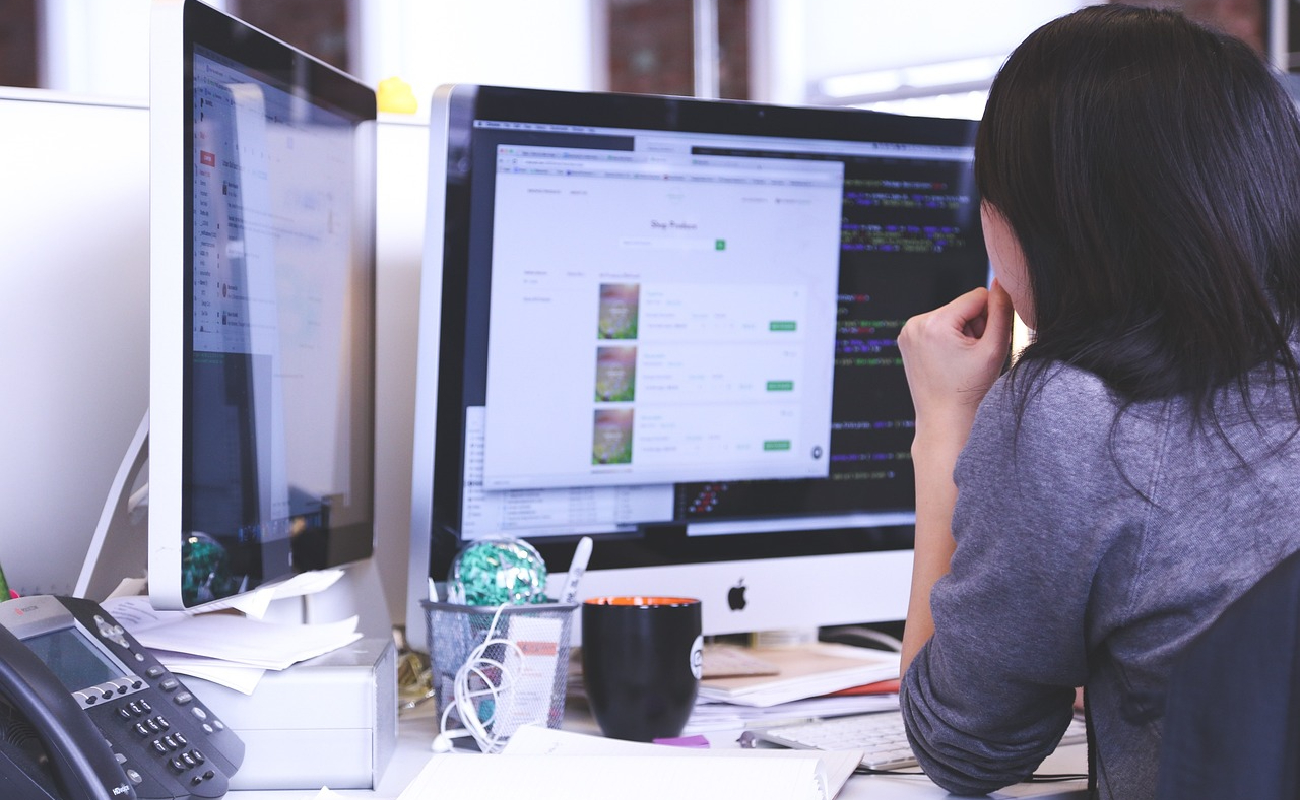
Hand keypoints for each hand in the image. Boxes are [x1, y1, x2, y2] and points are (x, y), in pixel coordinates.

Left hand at [898, 281, 1014, 446]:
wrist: (944, 419)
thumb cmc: (969, 390)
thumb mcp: (994, 349)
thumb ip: (1002, 311)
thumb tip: (1003, 282)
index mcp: (934, 323)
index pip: (977, 296)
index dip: (990, 317)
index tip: (986, 342)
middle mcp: (915, 323)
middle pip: (962, 306)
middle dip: (973, 326)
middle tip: (971, 356)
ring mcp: (907, 332)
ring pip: (950, 316)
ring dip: (961, 333)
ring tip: (960, 360)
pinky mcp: (906, 340)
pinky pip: (937, 326)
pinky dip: (947, 339)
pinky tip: (948, 361)